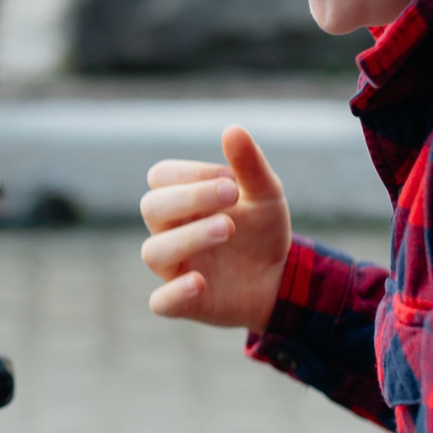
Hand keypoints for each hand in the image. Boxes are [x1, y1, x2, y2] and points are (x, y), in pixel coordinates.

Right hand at [139, 125, 291, 329]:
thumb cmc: (262, 231)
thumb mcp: (265, 195)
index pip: (161, 177)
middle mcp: (168, 232)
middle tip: (231, 193)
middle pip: (152, 208)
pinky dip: (174, 292)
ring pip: (154, 251)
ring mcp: (173, 268)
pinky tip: (200, 281)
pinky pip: (161, 302)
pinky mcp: (183, 303)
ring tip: (227, 227)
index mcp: (181, 201)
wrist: (281, 279)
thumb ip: (249, 165)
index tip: (231, 179)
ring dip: (188, 237)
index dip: (190, 174)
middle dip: (189, 198)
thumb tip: (233, 129)